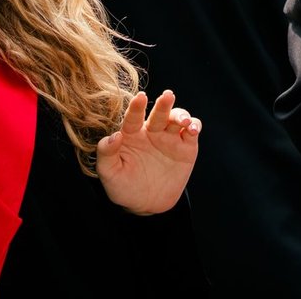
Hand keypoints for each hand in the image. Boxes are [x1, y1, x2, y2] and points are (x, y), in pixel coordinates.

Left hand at [96, 90, 200, 214]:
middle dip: (164, 104)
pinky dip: (195, 126)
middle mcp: (152, 132)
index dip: (137, 107)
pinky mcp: (186, 147)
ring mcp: (170, 138)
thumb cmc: (124, 187)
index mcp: (132, 135)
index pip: (134, 117)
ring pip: (177, 118)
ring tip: (183, 121)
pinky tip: (192, 129)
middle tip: (167, 96)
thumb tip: (114, 135)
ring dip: (181, 115)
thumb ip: (106, 154)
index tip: (140, 97)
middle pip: (159, 113)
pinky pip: (192, 131)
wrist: (147, 204)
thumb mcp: (109, 174)